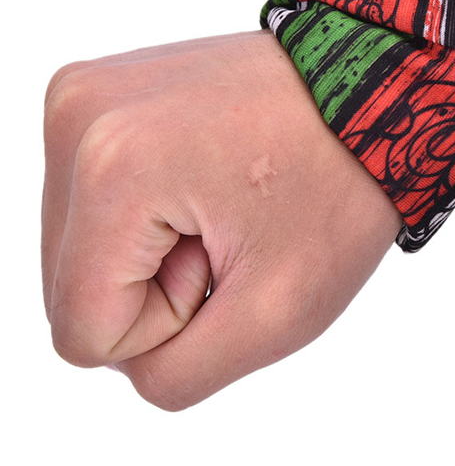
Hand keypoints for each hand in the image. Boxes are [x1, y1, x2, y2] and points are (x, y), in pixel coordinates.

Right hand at [42, 29, 402, 409]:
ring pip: (82, 247)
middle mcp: (77, 118)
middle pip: (72, 285)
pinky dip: (147, 209)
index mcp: (111, 170)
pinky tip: (205, 174)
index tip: (234, 254)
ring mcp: (82, 95)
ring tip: (224, 196)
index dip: (171, 321)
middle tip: (235, 225)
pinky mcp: (99, 91)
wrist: (369, 94)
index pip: (84, 332)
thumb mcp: (275, 315)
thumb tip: (118, 354)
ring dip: (153, 247)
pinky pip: (93, 200)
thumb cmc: (341, 188)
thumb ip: (172, 374)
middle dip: (158, 283)